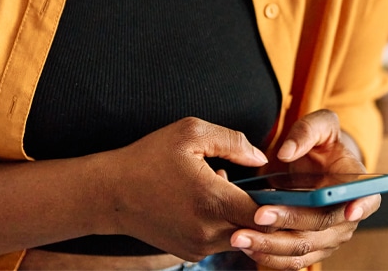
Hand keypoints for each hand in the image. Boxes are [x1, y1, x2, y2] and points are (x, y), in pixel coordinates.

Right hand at [99, 117, 267, 260]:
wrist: (112, 192)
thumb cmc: (150, 157)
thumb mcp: (191, 133)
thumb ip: (232, 141)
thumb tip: (261, 157)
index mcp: (213, 200)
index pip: (266, 213)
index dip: (275, 201)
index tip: (274, 185)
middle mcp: (209, 231)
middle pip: (256, 230)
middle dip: (259, 209)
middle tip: (247, 183)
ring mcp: (199, 247)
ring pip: (239, 236)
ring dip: (238, 216)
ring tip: (218, 188)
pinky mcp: (190, 254)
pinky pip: (220, 242)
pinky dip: (220, 224)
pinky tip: (202, 202)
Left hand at [229, 110, 380, 268]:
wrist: (316, 162)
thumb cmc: (321, 141)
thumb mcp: (319, 124)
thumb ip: (306, 131)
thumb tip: (286, 153)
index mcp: (357, 184)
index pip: (366, 198)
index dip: (360, 205)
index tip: (348, 211)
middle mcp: (348, 216)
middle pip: (322, 227)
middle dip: (289, 223)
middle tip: (257, 215)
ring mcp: (330, 236)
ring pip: (304, 249)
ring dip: (272, 246)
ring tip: (241, 237)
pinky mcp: (311, 247)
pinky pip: (293, 259)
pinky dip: (270, 256)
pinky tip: (248, 246)